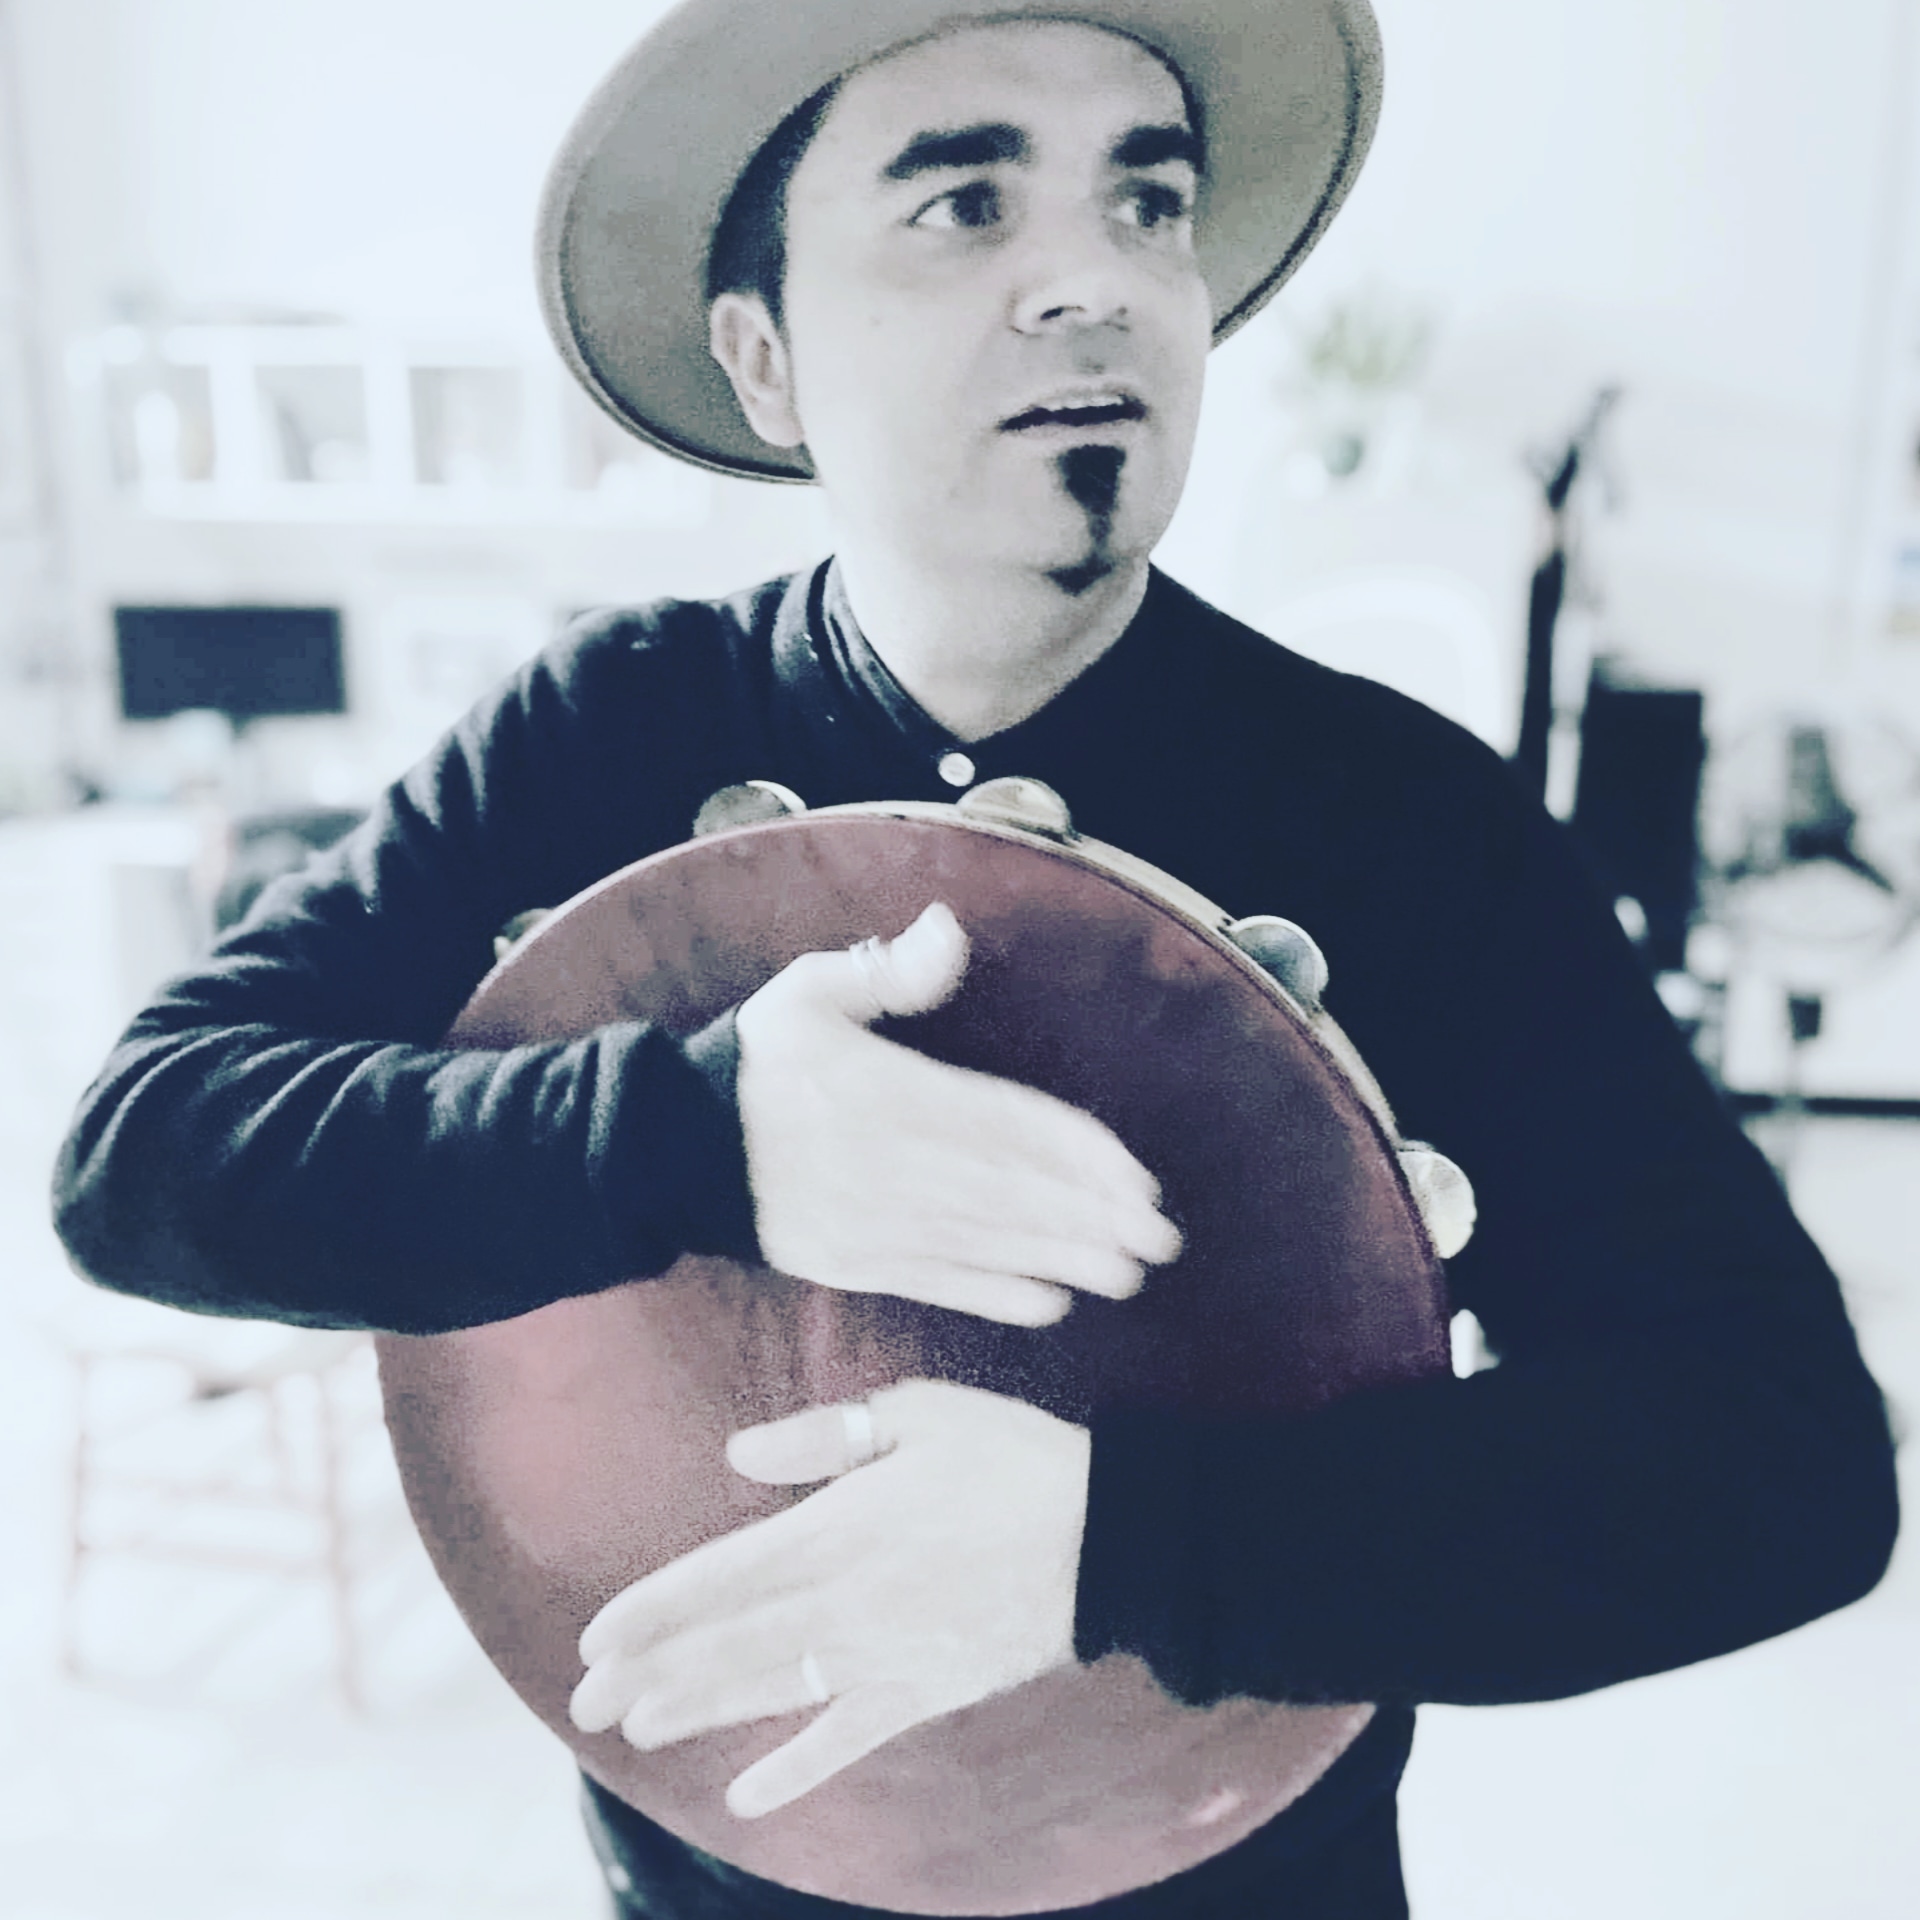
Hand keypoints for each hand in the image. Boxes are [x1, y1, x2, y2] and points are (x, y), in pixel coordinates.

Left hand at [569, 1378, 1089, 1817]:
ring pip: (772, 1691)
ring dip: (701, 1712)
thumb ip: (824, 1435)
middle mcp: (847, 1602)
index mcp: (838, 1528)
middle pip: (728, 1644)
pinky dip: (797, 1771)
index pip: (721, 1576)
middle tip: (586, 1700)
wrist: (1110, 1539)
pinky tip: (748, 1799)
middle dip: (651, 1672)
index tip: (595, 1636)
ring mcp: (884, 1657)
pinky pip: (848, 1740)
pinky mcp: (925, 1693)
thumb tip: (738, 1456)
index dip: (652, 1610)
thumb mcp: (921, 1413)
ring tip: (638, 1730)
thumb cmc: (1014, 1458)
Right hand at [734, 902, 1179, 1326]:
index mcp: (887, 1093)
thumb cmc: (755, 1063)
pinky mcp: (852, 1264)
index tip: (1136, 1175)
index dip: (1075, 1152)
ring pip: (982, 1243)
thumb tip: (948, 932)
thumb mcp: (808, 991)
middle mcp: (888, 1163)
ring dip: (1060, 1259)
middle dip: (1090, 1218)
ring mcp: (871, 1222)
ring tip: (1126, 1272)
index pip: (1003, 1122)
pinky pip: (935, 1282)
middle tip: (1159, 1238)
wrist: (671, 1150)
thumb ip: (884, 969)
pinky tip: (1048, 1303)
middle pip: (1008, 1192)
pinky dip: (993, 1295)